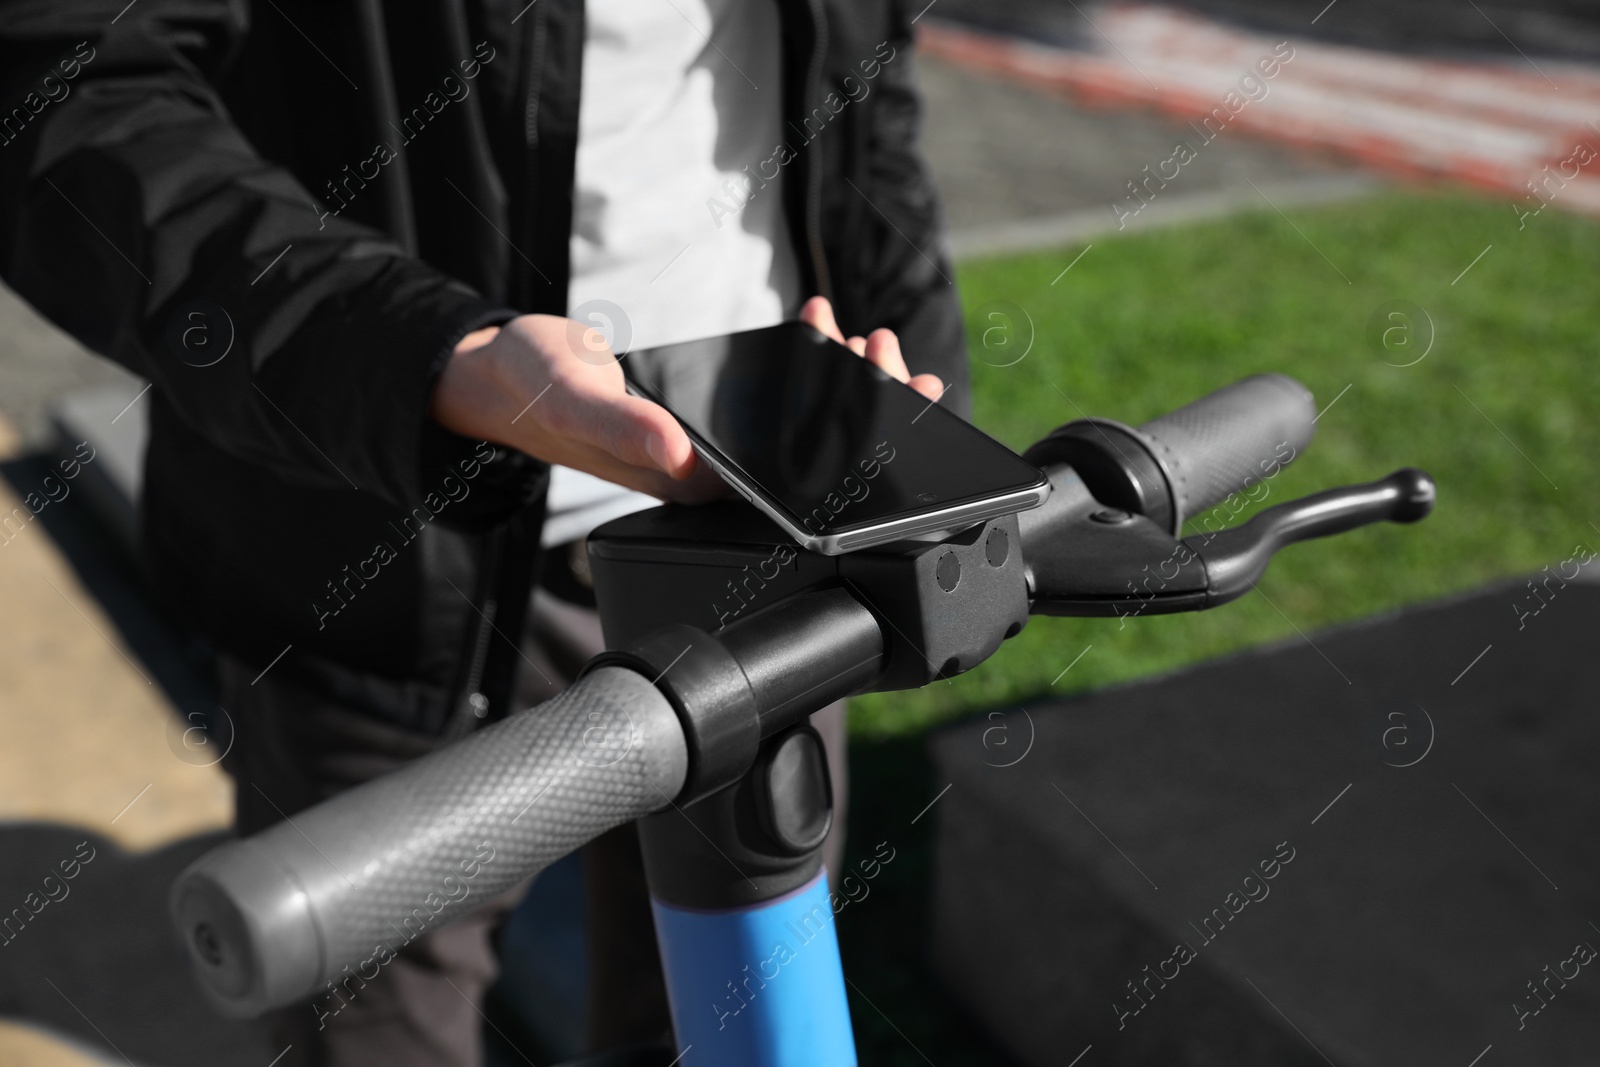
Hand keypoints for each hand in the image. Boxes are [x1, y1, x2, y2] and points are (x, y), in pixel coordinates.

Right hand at [430, 299, 944, 503]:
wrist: (508, 376)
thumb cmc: (535, 392)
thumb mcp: (577, 403)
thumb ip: (626, 430)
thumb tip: (681, 453)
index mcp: (690, 485)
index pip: (789, 483)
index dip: (852, 455)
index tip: (902, 412)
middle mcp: (709, 472)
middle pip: (808, 455)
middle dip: (869, 413)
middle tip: (912, 374)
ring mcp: (711, 445)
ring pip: (797, 425)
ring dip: (845, 385)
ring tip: (878, 345)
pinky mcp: (706, 415)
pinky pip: (771, 396)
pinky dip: (805, 363)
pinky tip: (826, 330)